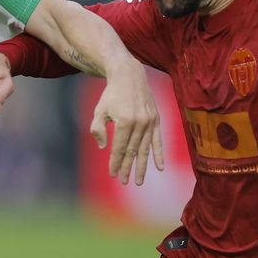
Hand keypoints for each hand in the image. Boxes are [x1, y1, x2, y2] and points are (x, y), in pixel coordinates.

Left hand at [90, 69, 164, 185]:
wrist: (129, 76)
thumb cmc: (111, 95)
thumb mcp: (99, 110)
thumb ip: (98, 129)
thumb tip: (104, 147)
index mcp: (124, 121)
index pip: (119, 148)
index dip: (115, 162)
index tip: (112, 174)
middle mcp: (139, 123)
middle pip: (132, 151)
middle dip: (127, 168)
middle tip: (123, 181)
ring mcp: (150, 122)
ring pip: (145, 149)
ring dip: (142, 166)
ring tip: (138, 180)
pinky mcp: (156, 120)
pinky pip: (158, 141)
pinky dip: (158, 155)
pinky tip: (159, 167)